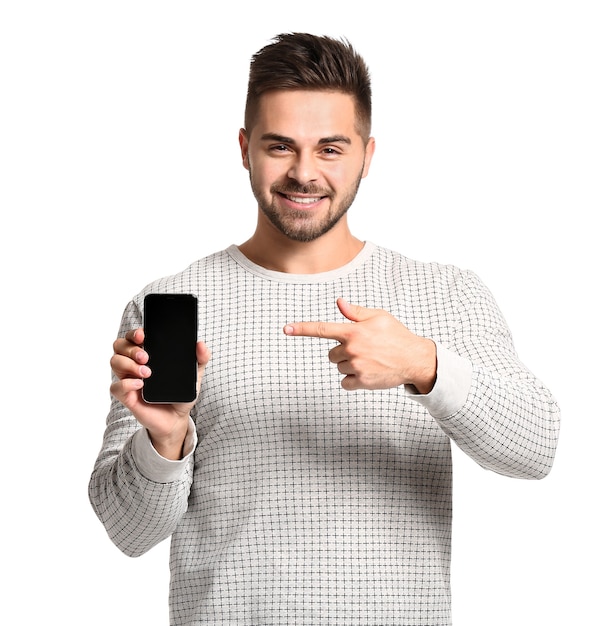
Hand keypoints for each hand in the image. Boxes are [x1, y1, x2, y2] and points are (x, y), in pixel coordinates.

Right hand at [110, 328, 210, 458]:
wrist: (177, 418)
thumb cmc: (181, 393)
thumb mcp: (194, 374)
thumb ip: (201, 358)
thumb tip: (201, 344)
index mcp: (148, 354)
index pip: (134, 337)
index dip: (135, 333)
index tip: (143, 335)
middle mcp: (134, 363)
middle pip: (119, 346)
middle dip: (131, 348)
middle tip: (146, 357)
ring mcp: (129, 379)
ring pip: (115, 362)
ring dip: (129, 364)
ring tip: (147, 373)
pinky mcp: (126, 396)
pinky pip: (116, 386)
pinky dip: (126, 384)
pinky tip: (140, 385)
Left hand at [283, 298, 436, 392]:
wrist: (414, 359)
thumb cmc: (395, 335)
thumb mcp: (378, 317)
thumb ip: (355, 312)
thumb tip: (338, 302)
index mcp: (353, 331)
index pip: (322, 329)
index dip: (302, 329)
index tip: (286, 329)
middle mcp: (352, 348)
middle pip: (331, 354)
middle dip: (343, 352)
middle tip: (363, 350)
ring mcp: (357, 366)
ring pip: (339, 367)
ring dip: (349, 365)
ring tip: (369, 360)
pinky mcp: (362, 381)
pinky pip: (345, 382)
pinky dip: (352, 380)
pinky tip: (368, 373)